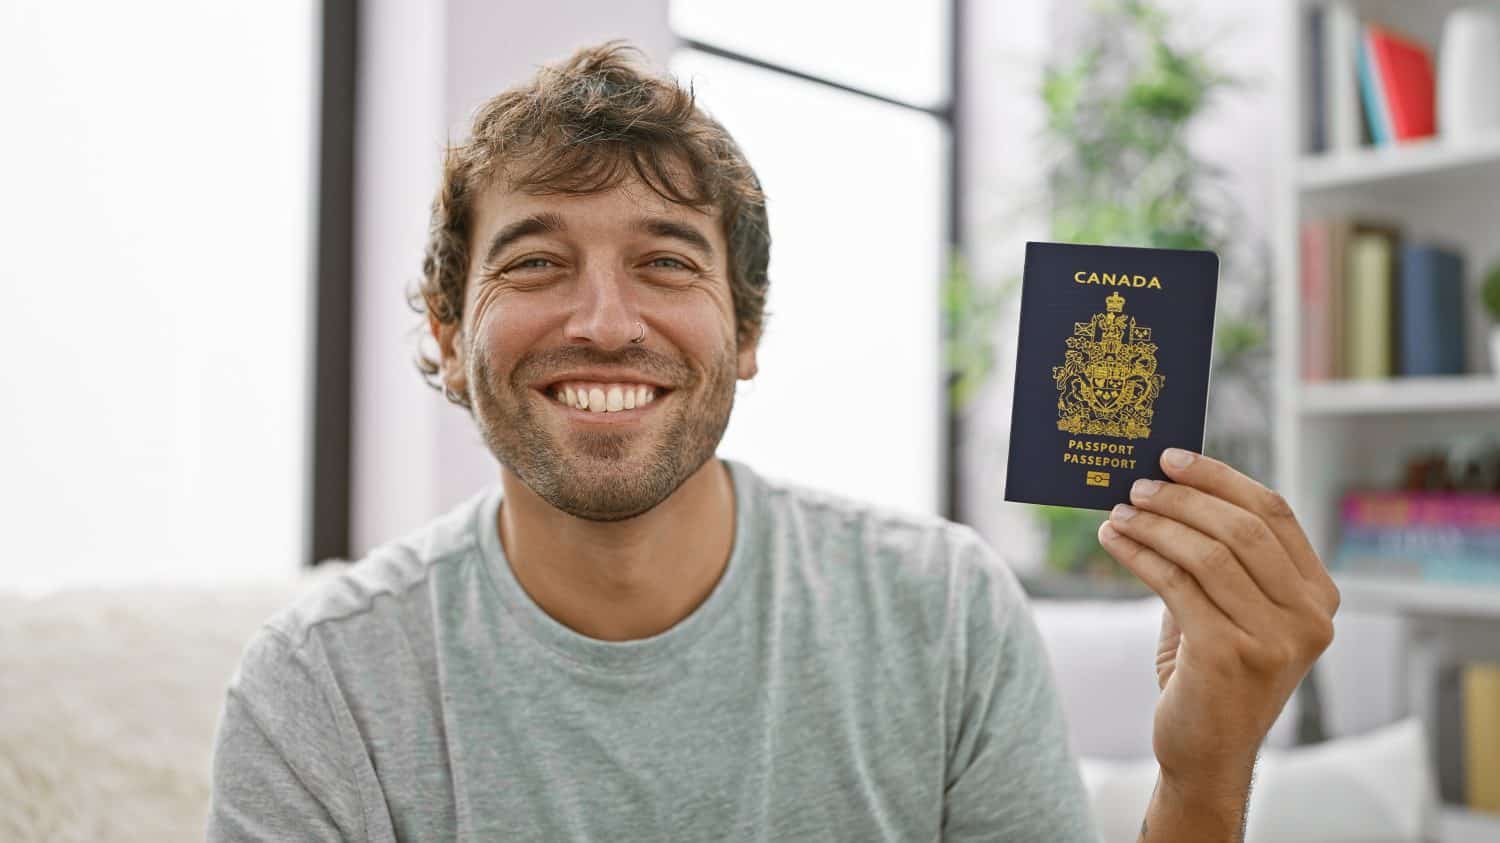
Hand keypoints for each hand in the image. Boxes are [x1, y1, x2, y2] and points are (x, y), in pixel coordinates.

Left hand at [1096, 449, 1339, 789]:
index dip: (1220, 478)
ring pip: (1207, 554)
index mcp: (1318, 596)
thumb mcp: (1230, 607)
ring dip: (1155, 525)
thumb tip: (1167, 488)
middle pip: (1241, 528)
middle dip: (1183, 498)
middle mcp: (1309, 617)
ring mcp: (1275, 639)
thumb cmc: (1212, 670)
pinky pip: (1177, 585)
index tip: (1172, 458)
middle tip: (1137, 486)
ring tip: (1119, 513)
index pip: (1273, 513)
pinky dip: (1140, 554)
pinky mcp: (1231, 655)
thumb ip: (1218, 556)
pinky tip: (1113, 542)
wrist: (1206, 751)